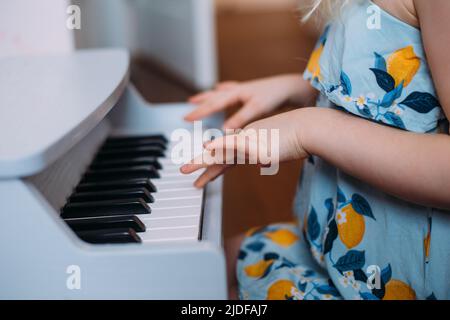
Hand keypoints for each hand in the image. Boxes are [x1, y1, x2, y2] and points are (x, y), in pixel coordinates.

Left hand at [181, 108, 311, 187]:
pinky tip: (205, 151)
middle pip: (219, 153)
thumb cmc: (300, 139)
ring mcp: (249, 140)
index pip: (228, 154)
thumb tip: (259, 167)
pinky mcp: (255, 142)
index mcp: (251, 140)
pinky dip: (217, 150)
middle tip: (184, 170)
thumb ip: (267, 158)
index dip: (215, 164)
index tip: (205, 172)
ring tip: (185, 170)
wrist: (310, 128)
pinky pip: (231, 147)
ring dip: (201, 162)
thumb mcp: (279, 152)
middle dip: (200, 163)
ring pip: (220, 153)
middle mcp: (245, 138)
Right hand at [184, 74, 310, 128]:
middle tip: (186, 114)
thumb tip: (224, 131)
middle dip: (199, 106)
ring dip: (206, 96)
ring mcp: (242, 90)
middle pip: (212, 98)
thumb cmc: (275, 96)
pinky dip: (222, 89)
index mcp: (236, 94)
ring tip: (193, 98)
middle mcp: (236, 90)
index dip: (199, 112)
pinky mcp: (248, 91)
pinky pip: (230, 90)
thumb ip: (239, 119)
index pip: (213, 104)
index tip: (186, 119)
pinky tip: (219, 87)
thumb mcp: (256, 109)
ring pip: (218, 93)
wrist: (290, 86)